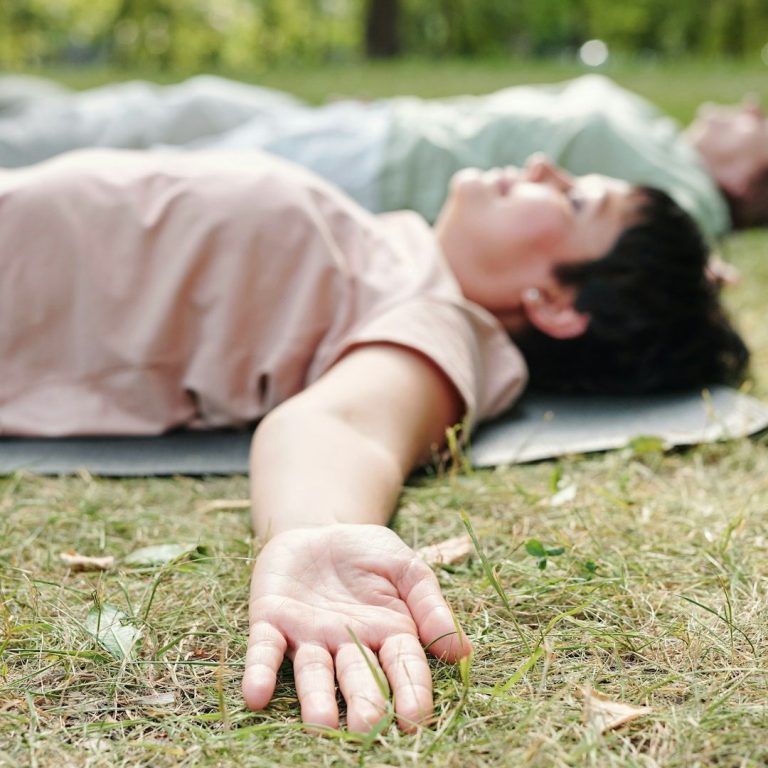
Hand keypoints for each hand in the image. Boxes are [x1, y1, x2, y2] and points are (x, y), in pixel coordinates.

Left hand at [242, 524, 471, 731]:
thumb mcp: (406, 567)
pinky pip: (266, 649)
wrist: (320, 528)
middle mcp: (347, 646)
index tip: (415, 717)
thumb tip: (460, 651)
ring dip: (314, 700)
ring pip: (312, 674)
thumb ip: (429, 603)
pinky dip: (261, 671)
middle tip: (367, 726)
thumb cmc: (369, 554)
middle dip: (363, 704)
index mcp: (388, 635)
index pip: (403, 668)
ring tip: (320, 723)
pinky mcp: (271, 622)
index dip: (410, 692)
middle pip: (357, 679)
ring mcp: (308, 637)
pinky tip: (257, 694)